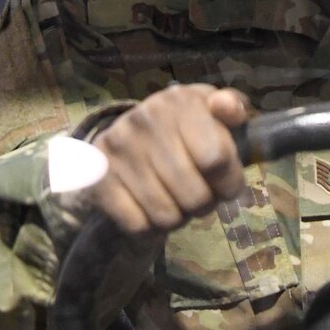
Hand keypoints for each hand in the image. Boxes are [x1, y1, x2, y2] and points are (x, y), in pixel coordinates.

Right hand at [84, 84, 250, 233]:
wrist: (131, 140)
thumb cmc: (187, 129)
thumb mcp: (213, 113)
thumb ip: (232, 108)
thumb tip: (229, 108)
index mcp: (179, 101)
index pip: (216, 160)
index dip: (229, 183)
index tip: (226, 184)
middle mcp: (144, 119)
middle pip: (195, 196)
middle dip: (204, 204)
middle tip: (198, 194)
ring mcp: (117, 148)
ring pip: (167, 216)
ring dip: (179, 217)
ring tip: (175, 199)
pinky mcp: (97, 177)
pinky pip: (138, 226)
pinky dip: (150, 228)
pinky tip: (150, 207)